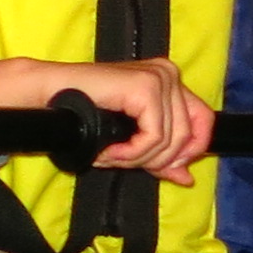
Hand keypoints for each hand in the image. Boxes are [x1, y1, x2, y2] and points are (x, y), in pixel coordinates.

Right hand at [0, 55, 209, 185]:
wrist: (48, 94)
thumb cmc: (84, 114)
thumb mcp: (130, 140)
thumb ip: (160, 156)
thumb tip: (187, 178)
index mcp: (169, 81)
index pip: (204, 121)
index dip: (190, 152)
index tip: (165, 168)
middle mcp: (168, 74)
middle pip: (187, 136)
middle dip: (156, 160)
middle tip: (122, 161)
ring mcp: (159, 77)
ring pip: (170, 140)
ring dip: (138, 158)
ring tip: (110, 156)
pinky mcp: (146, 87)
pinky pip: (154, 137)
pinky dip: (131, 153)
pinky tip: (108, 151)